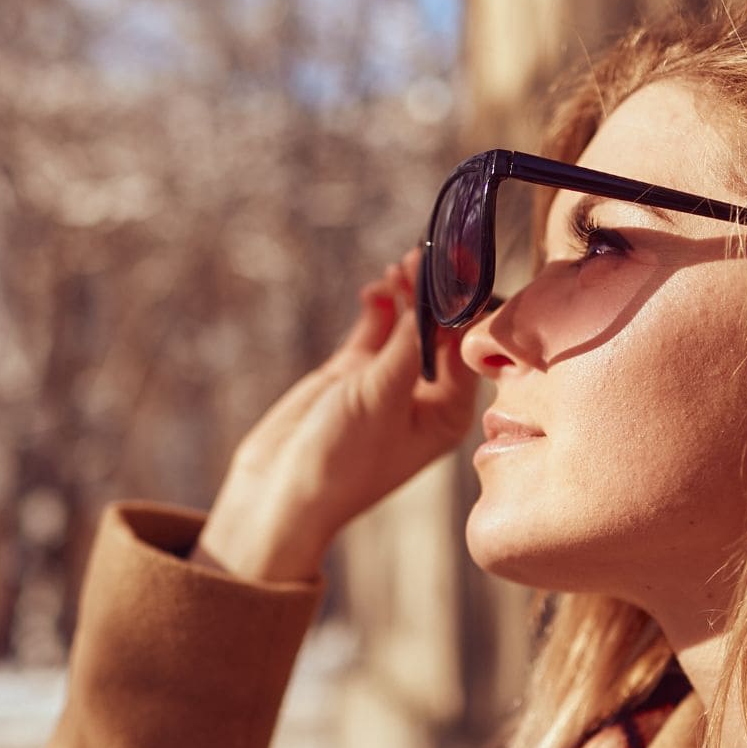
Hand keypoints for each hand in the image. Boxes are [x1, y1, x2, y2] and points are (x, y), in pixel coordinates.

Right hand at [191, 247, 482, 582]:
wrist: (279, 492)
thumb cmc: (339, 461)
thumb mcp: (379, 400)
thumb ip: (406, 347)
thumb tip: (435, 297)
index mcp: (449, 413)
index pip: (467, 347)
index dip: (463, 305)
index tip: (456, 267)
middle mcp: (426, 396)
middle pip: (441, 331)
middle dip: (436, 293)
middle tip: (427, 255)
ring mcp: (388, 382)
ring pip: (408, 325)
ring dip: (407, 294)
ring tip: (401, 266)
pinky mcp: (353, 374)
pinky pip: (376, 330)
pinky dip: (378, 307)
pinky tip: (374, 290)